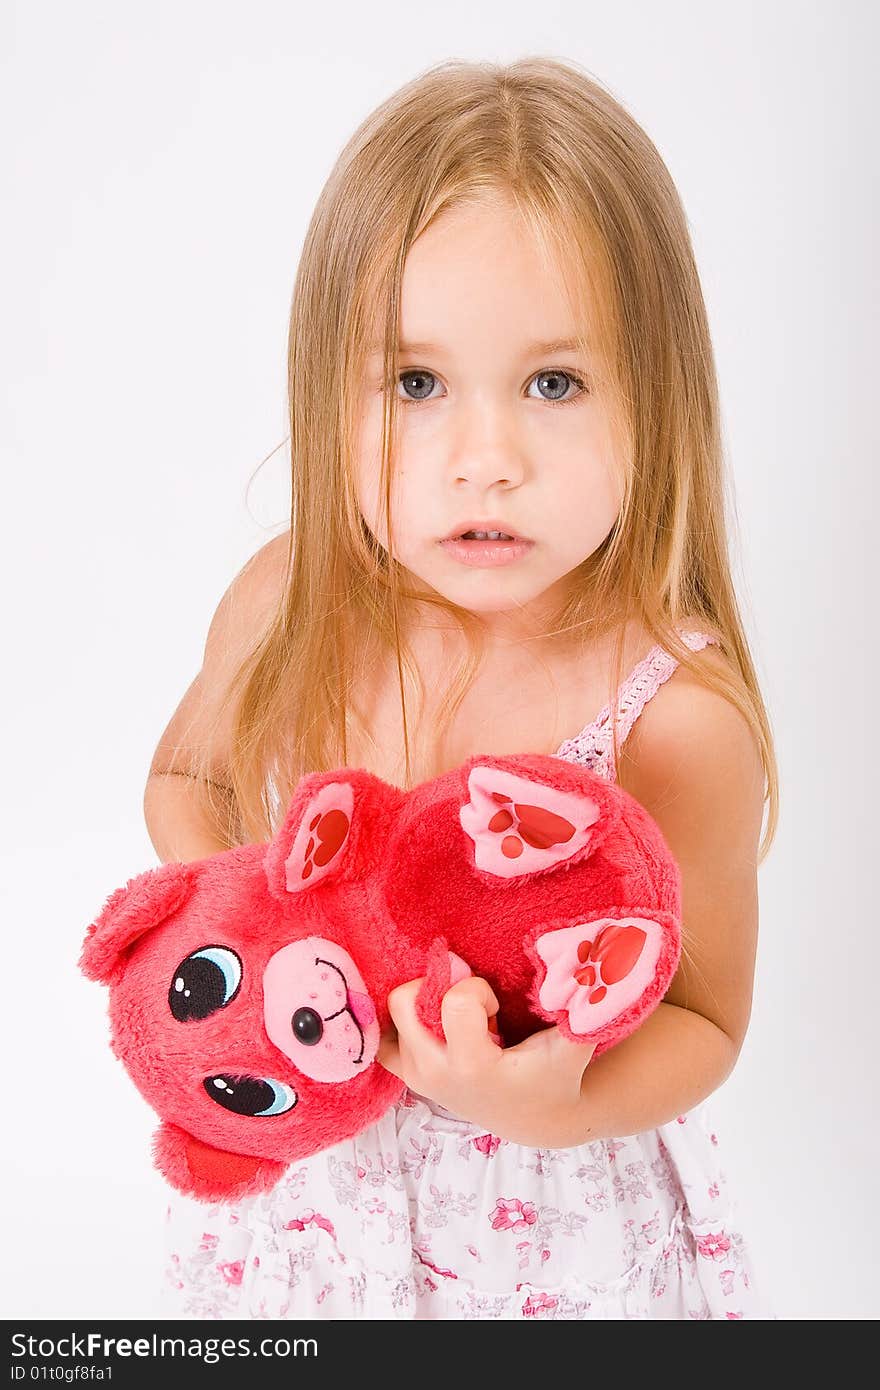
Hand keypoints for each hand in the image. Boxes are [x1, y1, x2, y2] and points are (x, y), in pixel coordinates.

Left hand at [376, 975, 597, 1147]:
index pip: (455, 1000)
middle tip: (467, 1001)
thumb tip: (599, 956)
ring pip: (389, 1017)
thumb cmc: (554, 1075)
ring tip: (451, 1012)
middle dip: (438, 988)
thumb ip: (586, 1006)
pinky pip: (383, 1038)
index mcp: (473, 1066)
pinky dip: (400, 1023)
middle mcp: (434, 1073)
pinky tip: (429, 1017)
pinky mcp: (407, 1075)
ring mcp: (416, 1076)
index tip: (496, 1006)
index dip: (477, 989)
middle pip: (404, 1001)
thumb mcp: (574, 1045)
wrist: (536, 1117)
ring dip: (418, 1003)